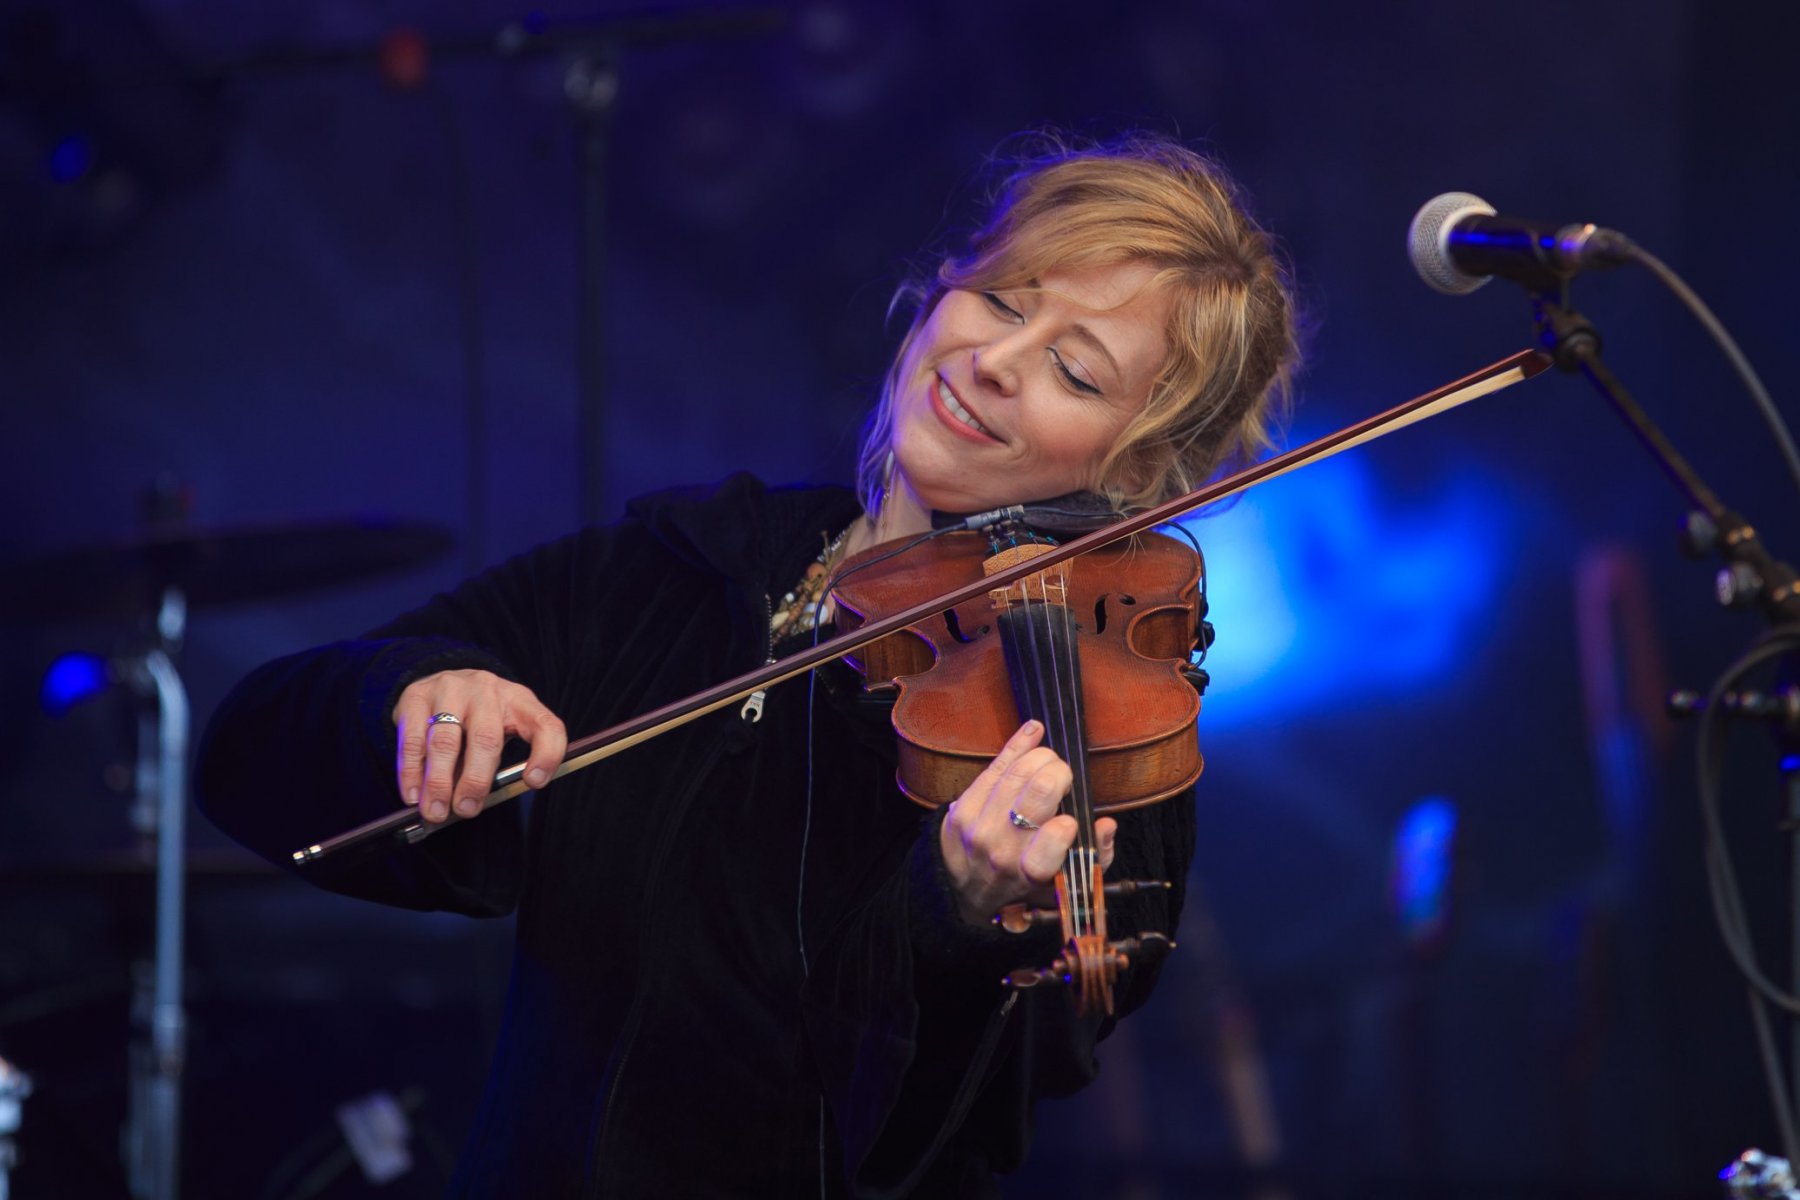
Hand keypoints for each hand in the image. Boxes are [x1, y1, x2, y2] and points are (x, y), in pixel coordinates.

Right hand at [392, 669, 566, 824]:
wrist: (444, 682)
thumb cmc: (480, 720)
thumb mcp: (502, 732)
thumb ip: (496, 766)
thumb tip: (471, 806)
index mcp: (520, 702)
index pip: (546, 726)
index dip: (546, 755)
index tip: (533, 782)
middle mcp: (488, 691)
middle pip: (486, 738)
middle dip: (475, 780)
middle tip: (465, 810)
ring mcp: (451, 689)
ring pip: (444, 740)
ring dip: (438, 782)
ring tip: (434, 811)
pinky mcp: (416, 696)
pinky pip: (413, 740)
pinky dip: (411, 772)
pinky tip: (413, 794)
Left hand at [938, 720, 1116, 925]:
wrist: (965, 891)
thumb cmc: (1023, 886)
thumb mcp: (1063, 885)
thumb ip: (1093, 858)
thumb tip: (1106, 825)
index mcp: (1030, 874)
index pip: (1049, 846)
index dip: (1065, 826)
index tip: (1071, 818)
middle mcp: (1002, 850)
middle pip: (1037, 792)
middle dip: (1059, 774)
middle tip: (1064, 778)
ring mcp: (978, 826)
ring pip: (1016, 773)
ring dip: (1040, 757)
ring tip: (1049, 761)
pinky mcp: (961, 808)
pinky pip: (993, 766)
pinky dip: (1017, 746)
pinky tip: (1033, 733)